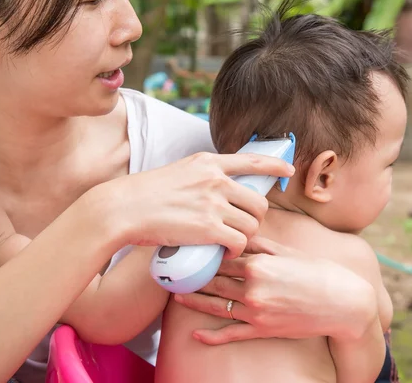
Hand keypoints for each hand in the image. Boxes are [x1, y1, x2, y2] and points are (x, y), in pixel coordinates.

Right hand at [93, 152, 294, 258]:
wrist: (122, 208)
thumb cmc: (144, 193)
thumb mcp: (178, 172)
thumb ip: (202, 176)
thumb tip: (219, 187)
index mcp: (208, 163)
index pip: (252, 160)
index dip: (275, 165)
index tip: (288, 169)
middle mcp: (215, 179)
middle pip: (258, 201)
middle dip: (254, 217)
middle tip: (240, 226)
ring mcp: (213, 203)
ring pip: (251, 224)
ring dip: (244, 236)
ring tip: (229, 241)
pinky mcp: (208, 228)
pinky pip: (239, 242)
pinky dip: (235, 250)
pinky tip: (225, 251)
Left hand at [173, 235, 378, 343]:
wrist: (342, 303)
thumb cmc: (317, 272)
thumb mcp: (286, 252)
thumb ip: (257, 245)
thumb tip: (235, 236)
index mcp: (258, 264)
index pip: (222, 259)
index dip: (203, 255)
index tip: (188, 250)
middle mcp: (253, 288)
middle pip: (214, 282)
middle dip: (193, 277)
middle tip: (174, 272)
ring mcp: (256, 311)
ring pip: (216, 306)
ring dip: (194, 302)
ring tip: (176, 297)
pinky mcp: (262, 330)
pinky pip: (231, 334)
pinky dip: (211, 336)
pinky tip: (195, 333)